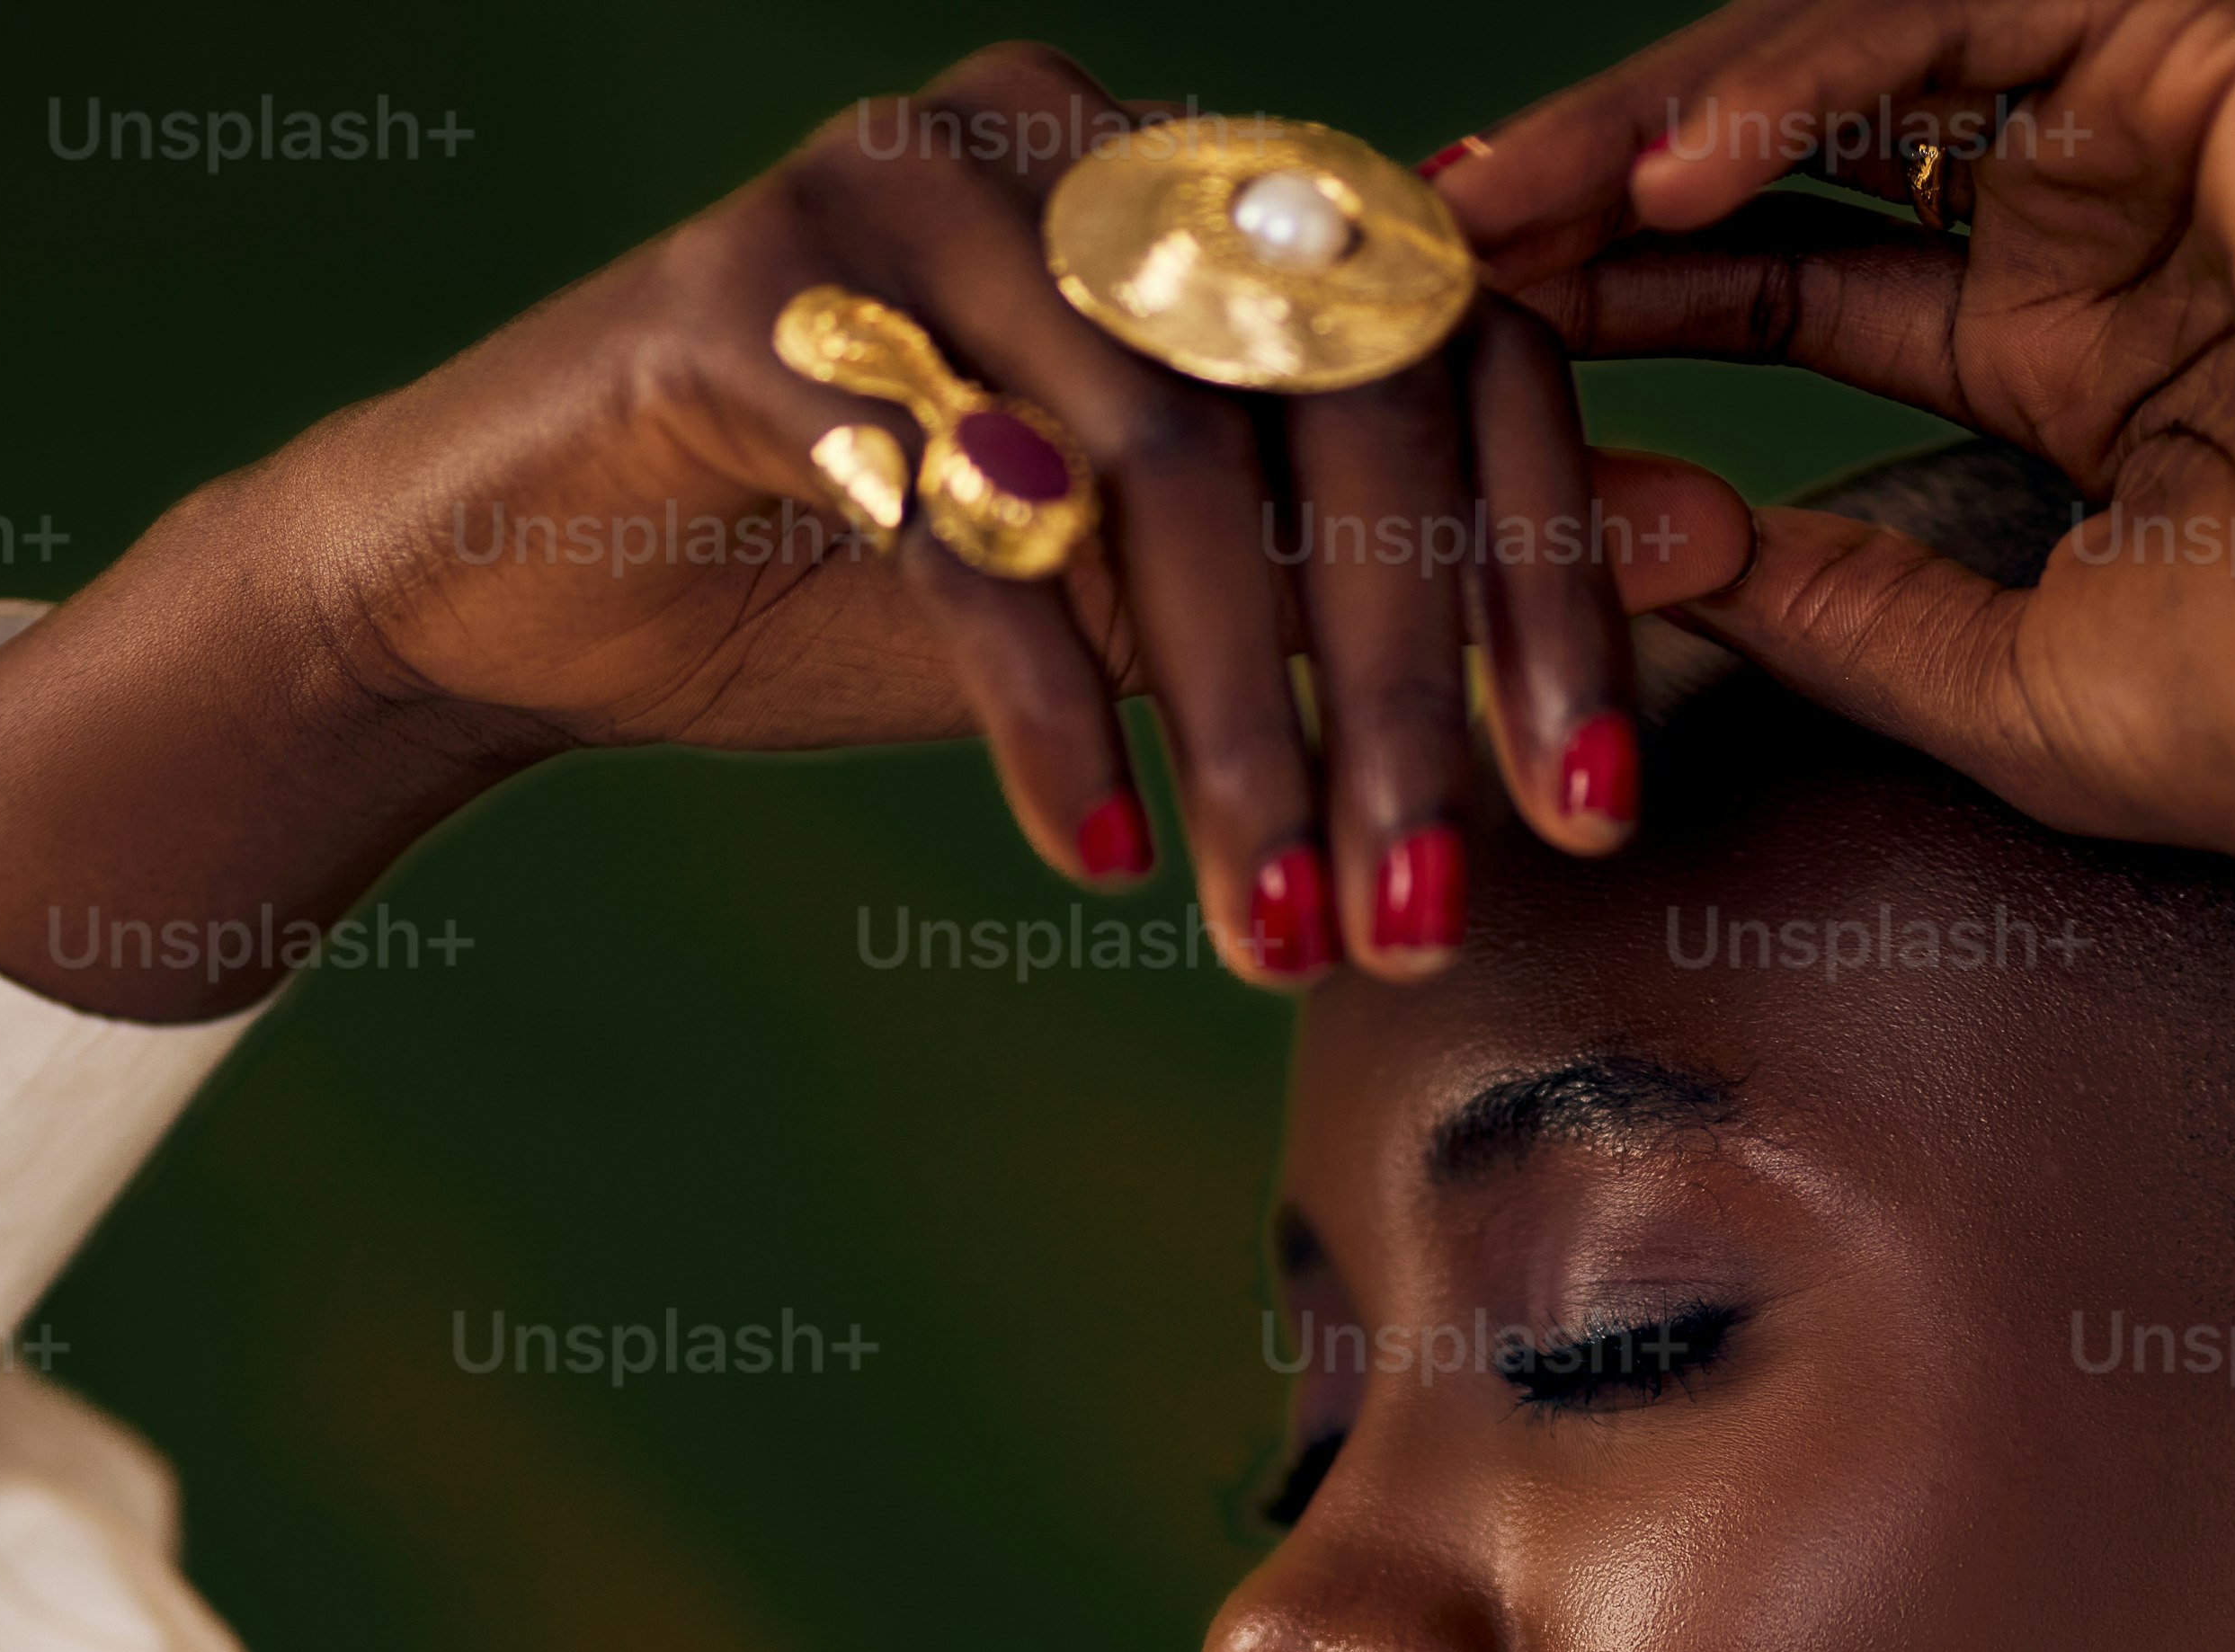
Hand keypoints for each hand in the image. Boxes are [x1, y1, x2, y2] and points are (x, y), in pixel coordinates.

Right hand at [319, 43, 1675, 953]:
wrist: (538, 592)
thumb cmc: (882, 599)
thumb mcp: (1176, 598)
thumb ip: (1397, 559)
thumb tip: (1695, 533)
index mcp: (1192, 187)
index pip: (1455, 340)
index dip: (1544, 579)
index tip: (1588, 818)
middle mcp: (1065, 135)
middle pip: (1326, 393)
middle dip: (1396, 690)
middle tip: (1420, 927)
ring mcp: (896, 184)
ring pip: (1158, 456)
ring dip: (1234, 729)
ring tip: (1266, 933)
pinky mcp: (745, 297)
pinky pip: (950, 505)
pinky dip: (1041, 701)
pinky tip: (1084, 857)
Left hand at [1446, 0, 2234, 1084]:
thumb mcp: (1980, 673)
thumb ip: (1804, 602)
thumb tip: (1607, 536)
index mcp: (2061, 348)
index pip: (1793, 284)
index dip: (1627, 299)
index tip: (1473, 344)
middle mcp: (2095, 203)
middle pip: (1792, 153)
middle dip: (1601, 193)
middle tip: (1432, 248)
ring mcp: (2152, 96)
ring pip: (1843, 54)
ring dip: (1655, 128)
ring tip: (1507, 213)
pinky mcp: (2208, 23)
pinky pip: (1944, 17)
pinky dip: (1791, 86)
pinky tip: (1665, 188)